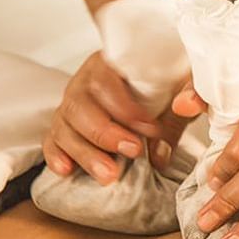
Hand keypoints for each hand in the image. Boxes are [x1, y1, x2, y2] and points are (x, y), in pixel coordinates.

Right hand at [43, 51, 205, 183]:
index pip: (107, 82)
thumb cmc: (168, 78)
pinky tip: (66, 169)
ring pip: (64, 125)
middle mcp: (84, 81)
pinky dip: (55, 155)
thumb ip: (186, 97)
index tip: (152, 129)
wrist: (159, 78)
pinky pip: (52, 139)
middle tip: (132, 152)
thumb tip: (172, 133)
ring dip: (85, 152)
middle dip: (105, 133)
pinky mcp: (65, 125)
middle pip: (79, 105)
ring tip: (108, 175)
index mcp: (111, 63)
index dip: (126, 108)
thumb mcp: (183, 81)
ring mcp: (71, 103)